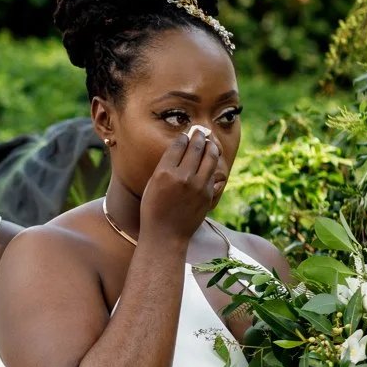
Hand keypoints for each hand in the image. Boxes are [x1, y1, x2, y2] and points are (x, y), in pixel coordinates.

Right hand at [140, 126, 223, 241]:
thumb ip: (165, 167)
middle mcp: (183, 177)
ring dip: (211, 147)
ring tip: (210, 143)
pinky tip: (211, 162)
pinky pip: (214, 174)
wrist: (166, 235)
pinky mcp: (208, 194)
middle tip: (201, 131)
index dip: (184, 137)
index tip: (186, 135)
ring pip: (210, 157)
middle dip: (199, 136)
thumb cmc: (153, 210)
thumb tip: (180, 148)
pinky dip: (212, 166)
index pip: (179, 145)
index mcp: (165, 173)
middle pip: (196, 147)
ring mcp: (198, 186)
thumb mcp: (152, 185)